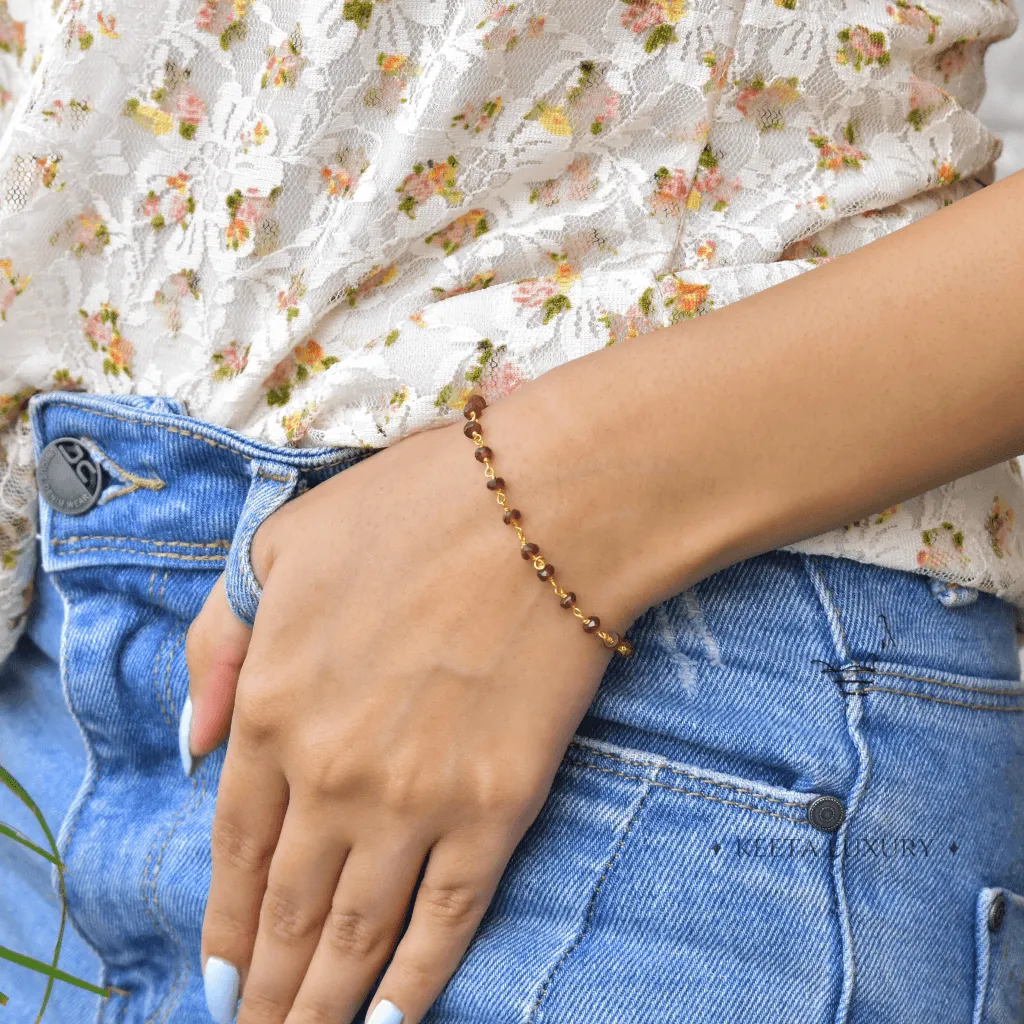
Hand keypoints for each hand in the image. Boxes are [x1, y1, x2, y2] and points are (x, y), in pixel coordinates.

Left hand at [184, 397, 629, 1023]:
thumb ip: (217, 646)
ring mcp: (416, 801)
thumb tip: (192, 746)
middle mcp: (331, 776)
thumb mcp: (277, 548)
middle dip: (268, 992)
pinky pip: (449, 917)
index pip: (236, 850)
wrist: (544, 507)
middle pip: (290, 912)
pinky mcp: (497, 808)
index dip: (226, 926)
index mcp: (271, 709)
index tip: (219, 983)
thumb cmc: (412, 509)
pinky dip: (418, 979)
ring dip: (326, 1005)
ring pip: (358, 933)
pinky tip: (397, 1019)